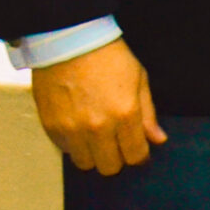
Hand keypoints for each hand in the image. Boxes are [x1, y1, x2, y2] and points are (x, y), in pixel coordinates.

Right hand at [30, 38, 164, 174]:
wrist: (71, 42)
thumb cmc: (110, 57)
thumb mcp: (139, 79)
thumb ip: (148, 114)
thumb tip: (157, 139)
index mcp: (125, 114)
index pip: (135, 156)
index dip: (140, 155)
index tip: (138, 149)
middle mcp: (98, 128)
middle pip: (109, 167)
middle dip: (117, 158)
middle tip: (117, 142)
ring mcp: (72, 130)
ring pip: (86, 164)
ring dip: (94, 154)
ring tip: (96, 136)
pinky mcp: (52, 128)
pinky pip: (65, 151)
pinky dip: (74, 145)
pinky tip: (79, 127)